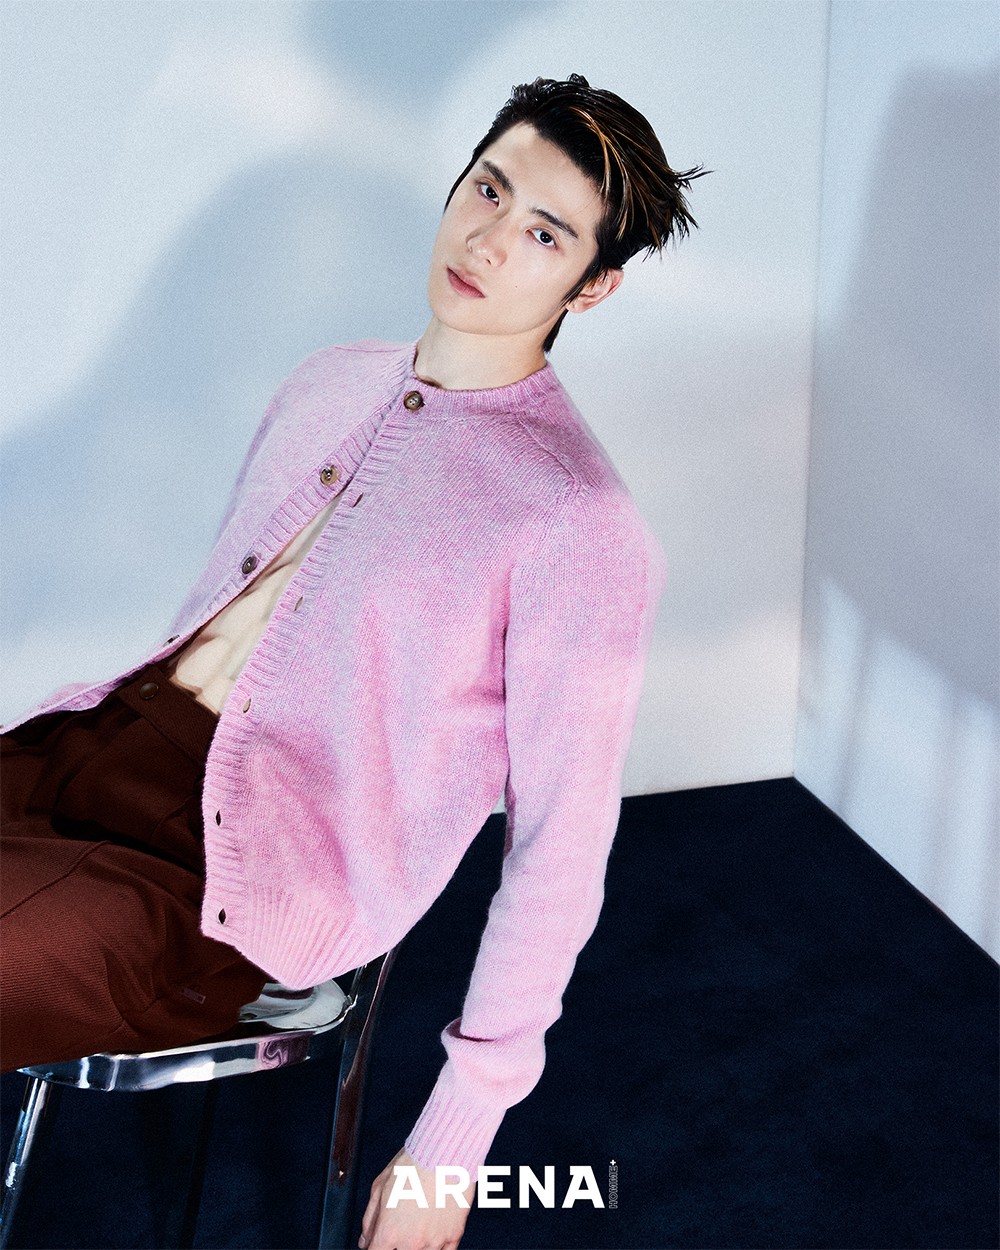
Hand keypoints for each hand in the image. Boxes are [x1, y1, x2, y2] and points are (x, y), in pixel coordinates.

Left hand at [359, 1147, 474, 1249]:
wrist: (444, 1151)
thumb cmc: (412, 1163)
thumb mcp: (380, 1186)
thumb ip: (369, 1219)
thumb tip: (365, 1240)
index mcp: (389, 1232)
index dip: (375, 1247)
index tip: (379, 1242)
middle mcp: (411, 1242)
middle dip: (396, 1244)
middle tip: (401, 1225)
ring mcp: (434, 1241)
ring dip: (417, 1244)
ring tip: (419, 1222)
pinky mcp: (454, 1235)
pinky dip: (437, 1246)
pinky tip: (434, 1231)